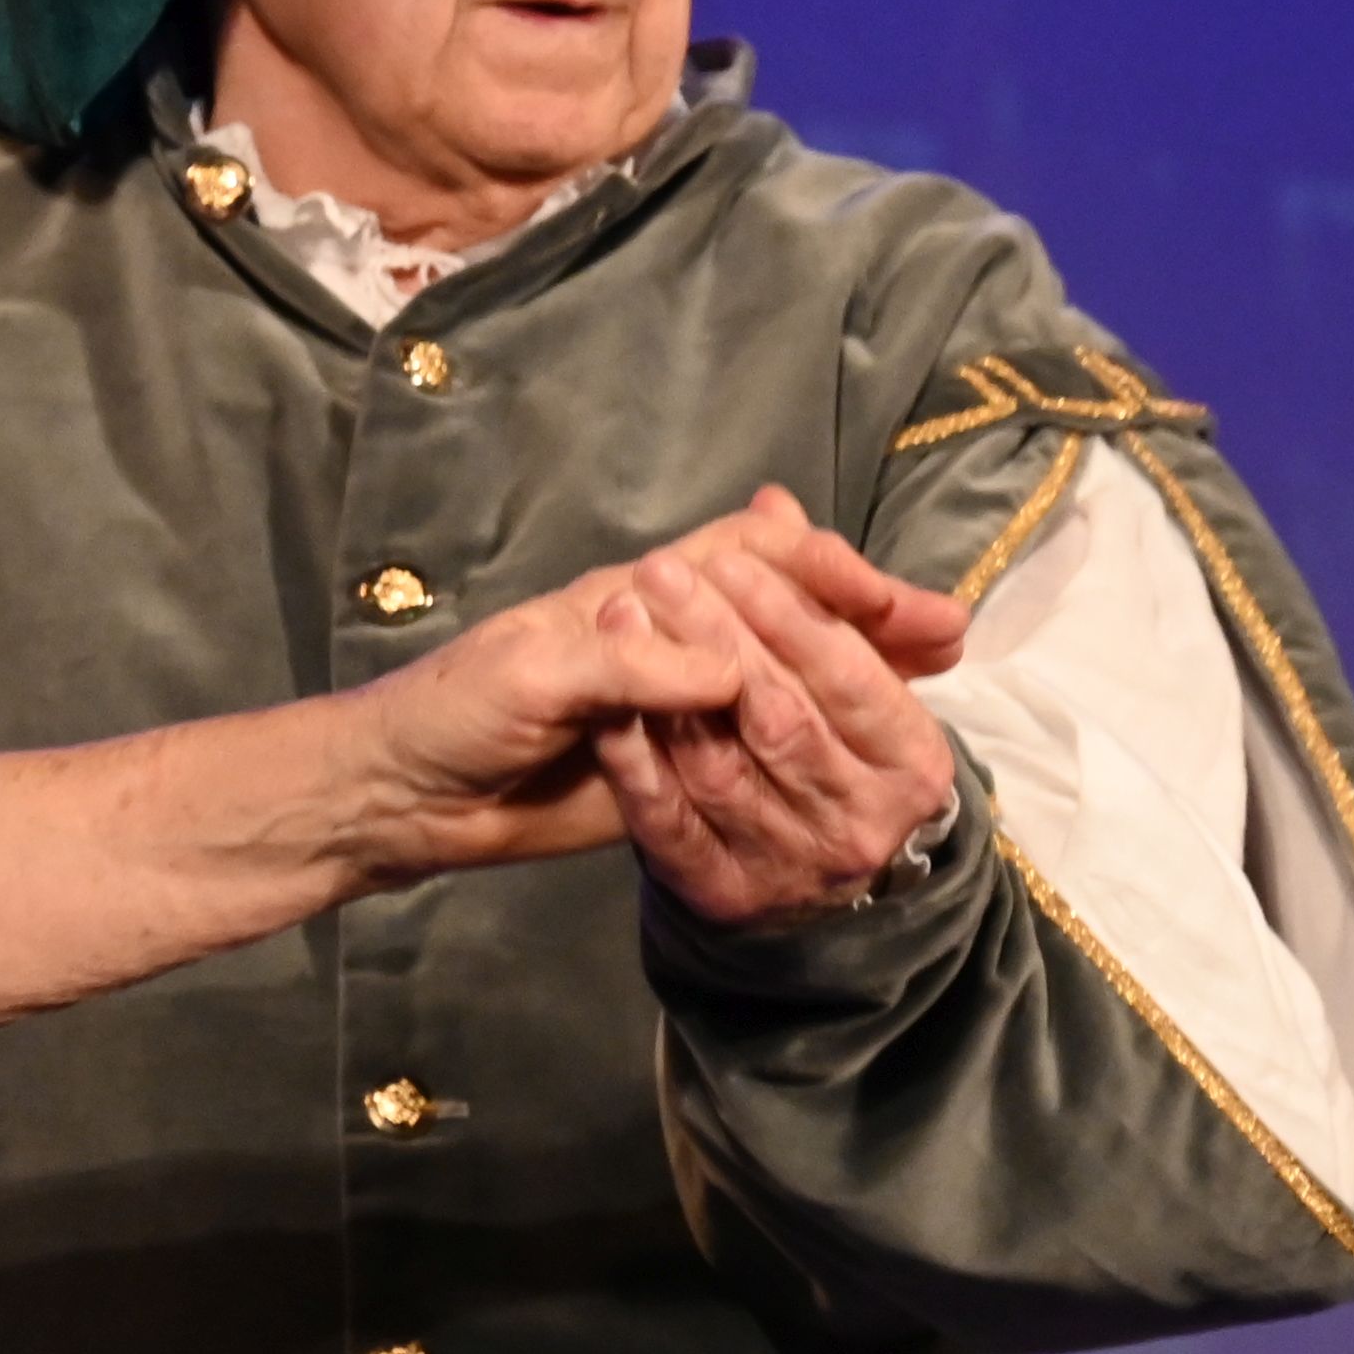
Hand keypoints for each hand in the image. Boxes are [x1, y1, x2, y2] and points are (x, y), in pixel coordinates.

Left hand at [347, 491, 965, 890]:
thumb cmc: (452, 711)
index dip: (835, 574)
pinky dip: (809, 736)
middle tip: (952, 644)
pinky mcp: (667, 767)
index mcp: (644, 598)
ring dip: (855, 675)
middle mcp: (671, 641)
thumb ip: (635, 669)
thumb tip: (741, 673)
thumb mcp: (538, 676)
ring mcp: (673, 705)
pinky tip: (856, 751)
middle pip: (791, 613)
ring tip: (933, 692)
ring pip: (785, 675)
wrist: (400, 795)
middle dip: (870, 619)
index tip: (905, 607)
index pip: (762, 559)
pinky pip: (751, 744)